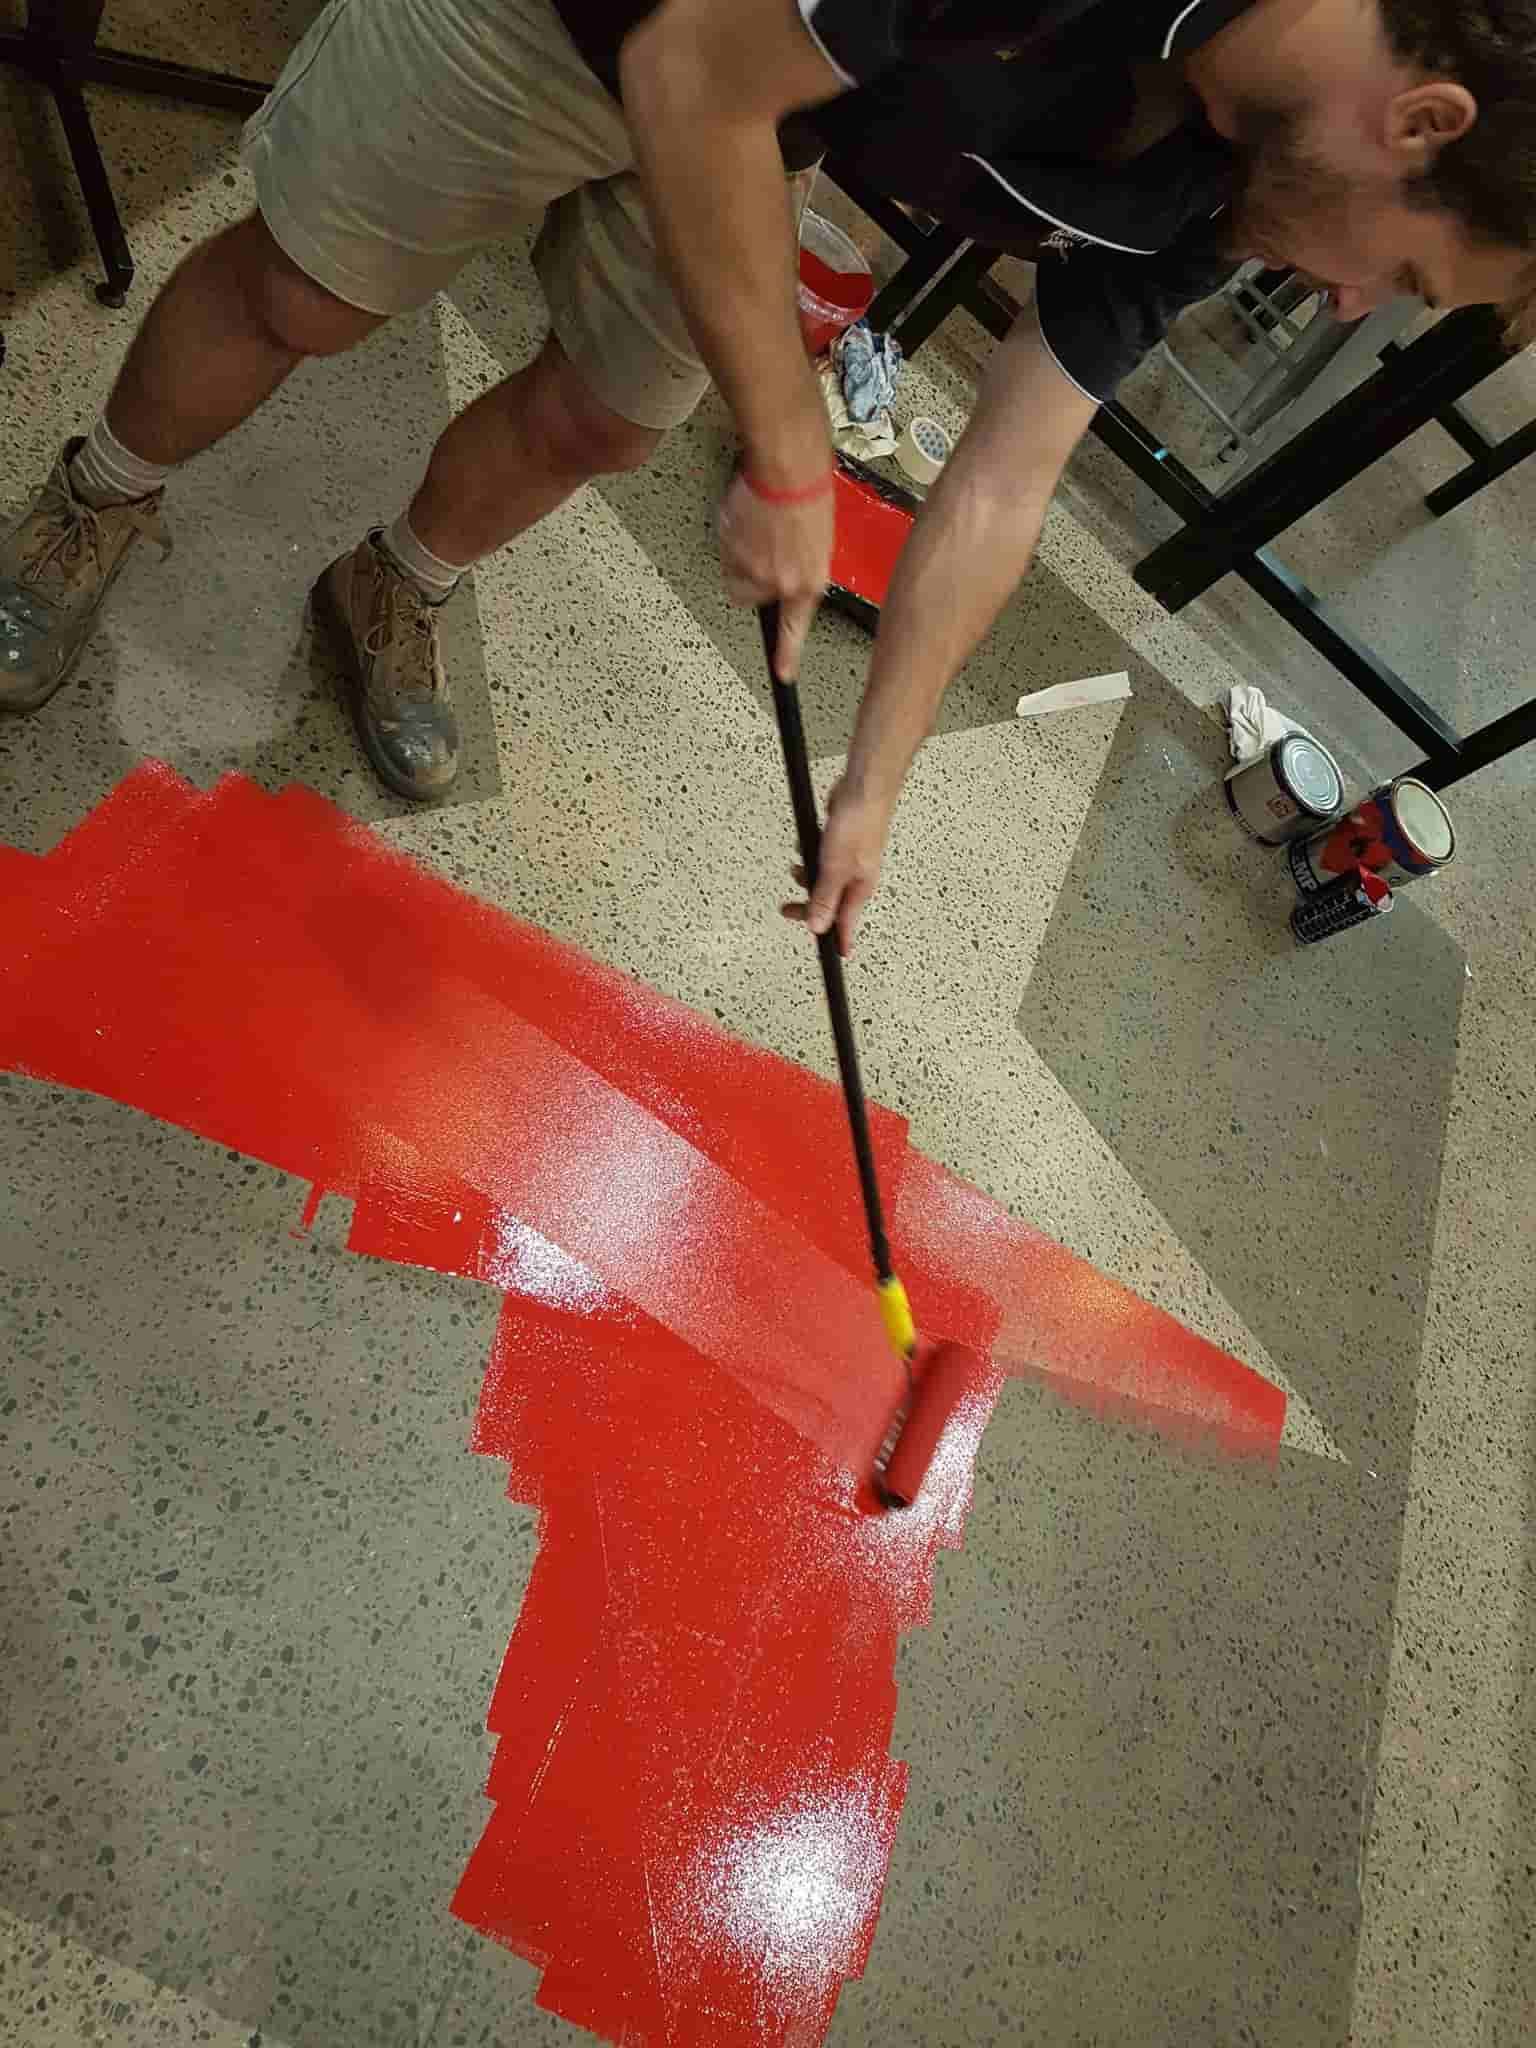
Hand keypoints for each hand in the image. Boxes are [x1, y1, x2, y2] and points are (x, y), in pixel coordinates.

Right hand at [718, 470, 832, 680]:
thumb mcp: (818, 540)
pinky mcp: (731, 551)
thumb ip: (800, 567)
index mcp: (808, 582)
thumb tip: (784, 574)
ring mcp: (753, 568)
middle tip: (763, 550)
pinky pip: (725, 554)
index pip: (793, 629)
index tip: (783, 674)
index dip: (786, 655)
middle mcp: (781, 582)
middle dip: (753, 578)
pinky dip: (731, 540)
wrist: (788, 468)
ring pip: (736, 577)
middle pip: (753, 597)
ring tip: (755, 531)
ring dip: (740, 559)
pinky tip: (746, 519)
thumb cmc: (810, 494)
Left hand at [780, 777, 896, 955]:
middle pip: (831, 903)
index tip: (835, 957)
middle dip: (809, 907)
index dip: (837, 941)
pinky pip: (825, 859)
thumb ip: (824, 899)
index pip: (846, 924)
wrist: (864, 787)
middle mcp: (857, 877)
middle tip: (788, 911)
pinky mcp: (843, 842)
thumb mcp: (835, 868)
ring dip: (809, 878)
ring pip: (826, 880)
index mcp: (859, 888)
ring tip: (796, 871)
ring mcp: (850, 859)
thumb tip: (816, 927)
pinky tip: (805, 848)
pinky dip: (813, 857)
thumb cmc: (859, 823)